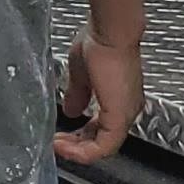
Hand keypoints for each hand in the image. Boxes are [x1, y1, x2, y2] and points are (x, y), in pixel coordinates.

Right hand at [55, 31, 143, 164]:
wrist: (110, 32)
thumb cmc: (100, 41)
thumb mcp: (82, 74)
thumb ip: (77, 95)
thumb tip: (71, 110)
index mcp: (120, 99)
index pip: (100, 129)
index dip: (79, 136)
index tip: (60, 135)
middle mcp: (127, 109)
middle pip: (102, 142)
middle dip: (76, 146)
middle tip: (56, 144)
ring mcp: (125, 114)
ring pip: (103, 148)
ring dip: (78, 150)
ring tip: (58, 146)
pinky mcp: (119, 117)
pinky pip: (103, 147)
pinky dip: (82, 151)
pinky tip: (64, 145)